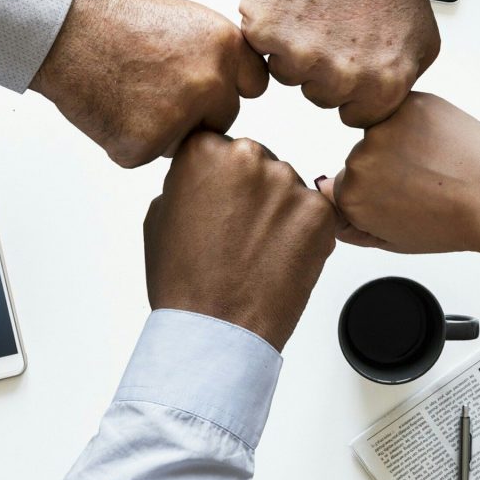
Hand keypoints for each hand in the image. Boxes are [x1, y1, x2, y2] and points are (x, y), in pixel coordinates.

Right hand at [30, 0, 267, 167]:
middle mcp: (211, 83)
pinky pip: (147, 154)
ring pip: (185, 141)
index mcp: (226, 48)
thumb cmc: (119, 19)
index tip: (212, 88)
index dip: (229, 88)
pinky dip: (128, 139)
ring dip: (163, 129)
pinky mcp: (145, 145)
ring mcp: (180, 117)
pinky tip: (111, 107)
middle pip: (223, 118)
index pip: (255, 86)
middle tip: (156, 89)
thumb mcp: (188, 21)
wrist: (68, 28)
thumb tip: (233, 84)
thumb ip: (217, 56)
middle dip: (197, 113)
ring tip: (129, 92)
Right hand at [143, 133, 335, 350]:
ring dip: (280, 212)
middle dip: (253, 192)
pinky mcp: (319, 212)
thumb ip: (187, 182)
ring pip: (288, 188)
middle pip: (258, 164)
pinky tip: (281, 258)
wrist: (216, 331)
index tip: (218, 202)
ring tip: (259, 251)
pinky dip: (305, 233)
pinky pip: (316, 213)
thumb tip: (206, 177)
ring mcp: (288, 183)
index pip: (220, 148)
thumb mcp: (160, 215)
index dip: (220, 180)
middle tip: (239, 233)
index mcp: (205, 150)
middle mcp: (249, 156)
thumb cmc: (184, 281)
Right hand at [239, 0, 439, 127]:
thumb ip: (399, 82)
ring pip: (286, 73)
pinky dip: (271, 23)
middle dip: (323, 66)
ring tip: (315, 7)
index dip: (351, 87)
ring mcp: (300, 54)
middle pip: (318, 96)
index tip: (352, 58)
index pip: (354, 116)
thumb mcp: (421, 38)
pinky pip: (259, 46)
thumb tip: (376, 105)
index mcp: (382, 85)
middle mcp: (341, 77)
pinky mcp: (266, 29)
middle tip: (334, 23)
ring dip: (294, 47)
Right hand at [317, 93, 479, 255]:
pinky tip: (440, 143)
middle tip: (422, 182)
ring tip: (435, 162)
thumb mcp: (396, 240)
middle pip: (361, 157)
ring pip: (382, 131)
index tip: (397, 196)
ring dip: (402, 141)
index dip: (375, 192)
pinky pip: (403, 110)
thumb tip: (329, 200)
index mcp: (351, 196)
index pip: (343, 186)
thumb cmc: (455, 222)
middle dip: (386, 166)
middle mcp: (359, 160)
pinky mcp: (408, 105)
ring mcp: (383, 129)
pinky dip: (419, 122)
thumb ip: (353, 224)